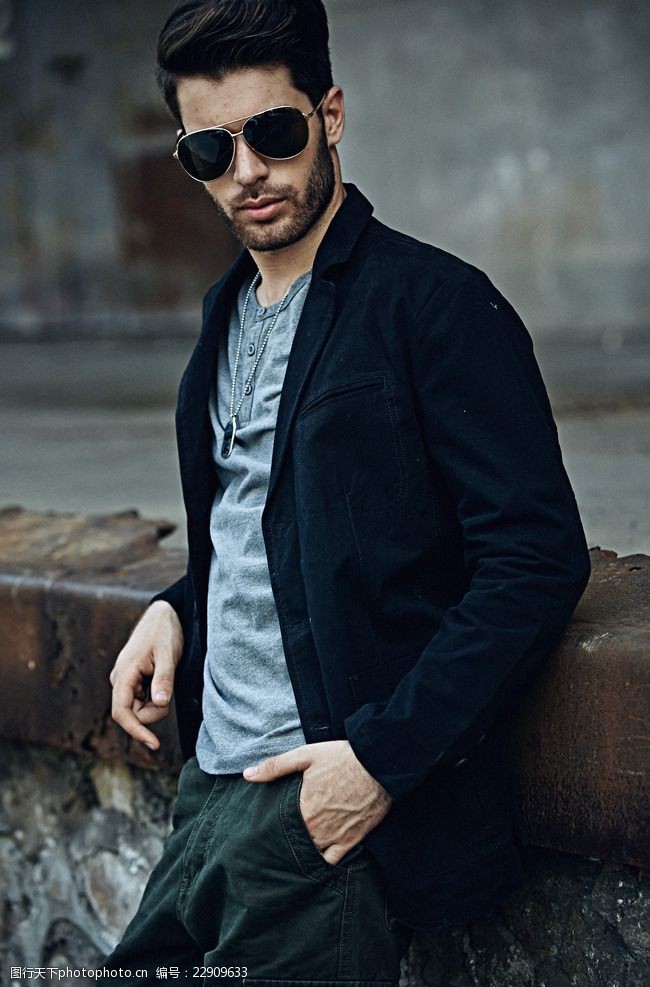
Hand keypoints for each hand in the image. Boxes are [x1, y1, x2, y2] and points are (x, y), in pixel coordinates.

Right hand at [109, 600, 182, 750]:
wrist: (164, 615)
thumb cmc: (165, 632)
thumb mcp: (168, 655)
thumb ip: (164, 679)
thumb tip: (161, 703)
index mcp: (123, 674)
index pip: (122, 712)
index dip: (137, 731)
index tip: (155, 744)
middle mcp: (120, 680)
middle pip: (134, 714)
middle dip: (155, 711)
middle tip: (170, 690)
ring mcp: (125, 681)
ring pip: (140, 709)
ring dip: (157, 703)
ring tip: (166, 677)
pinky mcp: (133, 682)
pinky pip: (144, 700)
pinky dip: (156, 696)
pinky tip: (162, 677)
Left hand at [243, 740, 391, 864]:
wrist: (379, 765)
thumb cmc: (342, 758)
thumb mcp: (305, 755)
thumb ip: (275, 766)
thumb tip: (247, 774)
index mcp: (302, 809)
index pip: (278, 827)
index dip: (270, 827)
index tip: (263, 828)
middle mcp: (316, 828)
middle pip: (292, 842)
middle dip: (284, 841)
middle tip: (276, 840)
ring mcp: (334, 837)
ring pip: (310, 853)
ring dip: (301, 851)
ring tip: (293, 848)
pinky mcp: (351, 841)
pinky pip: (332, 860)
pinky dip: (322, 861)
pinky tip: (315, 858)